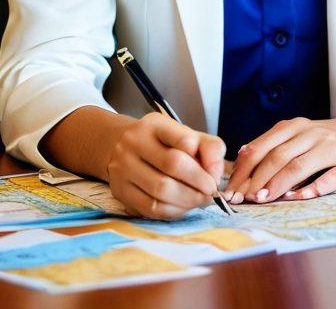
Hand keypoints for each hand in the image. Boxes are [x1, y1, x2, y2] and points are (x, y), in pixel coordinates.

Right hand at [104, 112, 225, 219]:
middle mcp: (135, 142)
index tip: (216, 176)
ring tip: (200, 201)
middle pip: (173, 165)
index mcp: (155, 124)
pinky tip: (183, 207)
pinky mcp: (120, 191)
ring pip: (161, 190)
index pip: (185, 140)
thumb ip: (209, 148)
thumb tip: (216, 175)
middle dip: (198, 183)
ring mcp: (124, 167)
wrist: (119, 147)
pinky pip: (151, 208)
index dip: (207, 161)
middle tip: (211, 193)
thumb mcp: (186, 135)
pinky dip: (173, 211)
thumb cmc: (163, 143)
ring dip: (188, 200)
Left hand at [224, 112, 335, 204]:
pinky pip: (329, 177)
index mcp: (295, 127)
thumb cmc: (325, 140)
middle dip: (257, 179)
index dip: (245, 169)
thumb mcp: (299, 135)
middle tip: (243, 199)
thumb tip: (241, 158)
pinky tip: (300, 198)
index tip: (232, 189)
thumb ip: (274, 144)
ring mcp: (330, 148)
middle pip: (278, 156)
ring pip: (299, 165)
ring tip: (264, 200)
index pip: (263, 147)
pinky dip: (313, 189)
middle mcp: (311, 134)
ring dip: (279, 184)